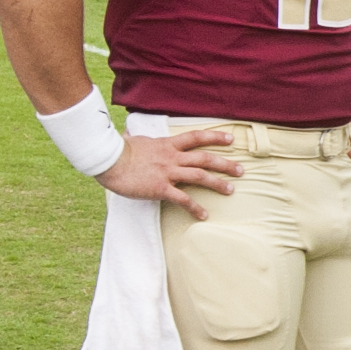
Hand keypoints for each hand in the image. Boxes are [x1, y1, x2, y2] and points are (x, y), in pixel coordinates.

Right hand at [101, 124, 239, 218]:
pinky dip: (195, 208)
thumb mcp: (133, 141)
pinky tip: (204, 215)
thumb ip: (138, 139)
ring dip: (217, 183)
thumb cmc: (118, 151)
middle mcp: (172, 157)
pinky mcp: (161, 188)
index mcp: (167, 145)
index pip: (196, 137)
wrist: (109, 160)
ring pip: (199, 176)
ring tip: (231, 190)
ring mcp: (168, 172)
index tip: (231, 140)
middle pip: (205, 158)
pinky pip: (183, 199)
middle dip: (225, 164)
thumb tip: (128, 134)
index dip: (215, 138)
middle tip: (241, 170)